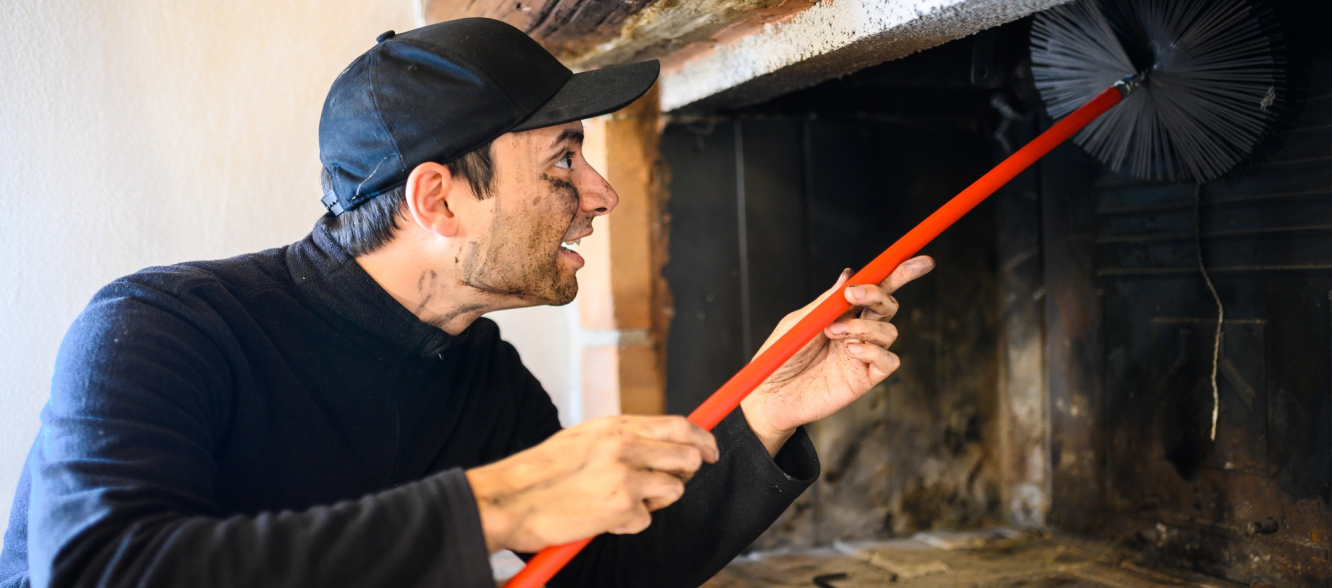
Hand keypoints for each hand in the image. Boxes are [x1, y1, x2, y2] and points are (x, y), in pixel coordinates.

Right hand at [464, 415, 718, 552]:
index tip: (711, 450)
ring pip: (674, 490)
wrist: (511, 498)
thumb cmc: (544, 471)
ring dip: (655, 501)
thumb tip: (662, 442)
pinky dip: (629, 523)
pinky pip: (647, 519)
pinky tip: (602, 517)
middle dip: (687, 472)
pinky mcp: (621, 509)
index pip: (678, 424)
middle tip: (669, 482)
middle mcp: (625, 447)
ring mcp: (625, 478)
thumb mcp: (585, 439)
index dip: (702, 438)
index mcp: (616, 427)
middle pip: (688, 456)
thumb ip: (623, 438)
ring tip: (621, 501)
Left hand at [740, 256, 934, 454]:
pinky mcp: (866, 378)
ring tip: (832, 333)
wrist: (771, 395)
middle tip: (852, 296)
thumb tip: (849, 275)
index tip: (921, 261)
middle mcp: (858, 330)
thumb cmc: (780, 357)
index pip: (877, 287)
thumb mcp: (799, 322)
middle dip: (878, 294)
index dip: (901, 272)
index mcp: (842, 312)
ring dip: (863, 326)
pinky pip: (888, 360)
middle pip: (888, 305)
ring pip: (889, 331)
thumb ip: (826, 301)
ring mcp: (864, 354)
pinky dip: (873, 350)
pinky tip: (850, 351)